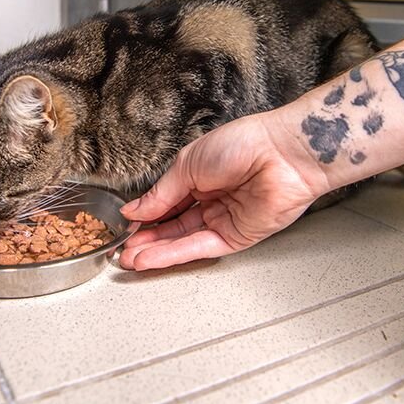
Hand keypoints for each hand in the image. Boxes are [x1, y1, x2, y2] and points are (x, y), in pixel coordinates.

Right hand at [118, 112, 328, 269]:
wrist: (282, 152)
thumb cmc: (244, 144)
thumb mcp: (189, 164)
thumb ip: (161, 193)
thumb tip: (135, 209)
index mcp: (200, 176)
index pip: (167, 201)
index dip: (144, 214)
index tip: (123, 226)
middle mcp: (212, 199)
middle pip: (173, 225)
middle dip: (147, 239)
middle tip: (121, 250)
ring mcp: (224, 219)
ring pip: (183, 239)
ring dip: (156, 251)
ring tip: (130, 259)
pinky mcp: (238, 237)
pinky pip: (200, 247)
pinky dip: (174, 254)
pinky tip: (152, 258)